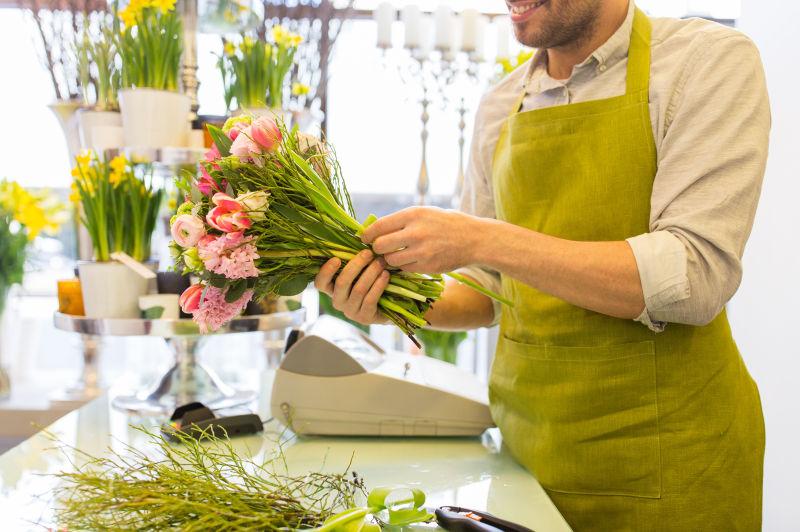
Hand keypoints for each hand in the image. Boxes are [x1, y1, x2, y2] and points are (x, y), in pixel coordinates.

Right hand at [314, 250, 390, 324]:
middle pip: (342, 282)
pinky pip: (370, 299)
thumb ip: (353, 262)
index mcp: (332, 289)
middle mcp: (338, 301)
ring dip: (371, 273)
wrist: (387, 307)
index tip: (336, 259)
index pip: (320, 283)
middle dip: (356, 265)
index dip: (325, 271)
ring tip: (381, 262)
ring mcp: (350, 311)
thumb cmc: (369, 283)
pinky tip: (386, 275)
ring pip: (358, 289)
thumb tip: (357, 240)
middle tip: (369, 253)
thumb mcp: (359, 272)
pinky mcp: (364, 317)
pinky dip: (379, 285)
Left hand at [361, 207, 479, 273]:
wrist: (474, 239)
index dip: (367, 234)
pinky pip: (404, 269)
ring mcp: (421, 252)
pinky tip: (409, 260)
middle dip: (376, 248)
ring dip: (389, 259)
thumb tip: (374, 228)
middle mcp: (416, 233)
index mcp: (413, 215)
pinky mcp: (427, 267)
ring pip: (390, 260)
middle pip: (380, 245)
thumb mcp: (424, 212)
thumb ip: (401, 220)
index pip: (379, 226)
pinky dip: (403, 266)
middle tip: (379, 248)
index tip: (364, 238)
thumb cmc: (446, 223)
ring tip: (395, 254)